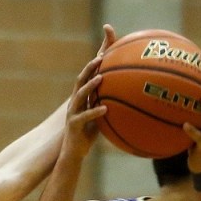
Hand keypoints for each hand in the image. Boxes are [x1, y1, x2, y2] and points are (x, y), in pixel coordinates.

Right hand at [61, 24, 116, 161]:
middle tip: (101, 57)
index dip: (94, 61)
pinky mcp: (73, 125)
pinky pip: (84, 117)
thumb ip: (109, 104)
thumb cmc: (88, 134)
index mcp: (81, 98)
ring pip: (79, 95)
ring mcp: (72, 113)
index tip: (104, 47)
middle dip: (89, 67)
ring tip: (100, 78)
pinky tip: (105, 109)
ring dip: (89, 86)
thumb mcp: (100, 116)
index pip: (87, 75)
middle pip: (80, 79)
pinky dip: (95, 112)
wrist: (73, 153)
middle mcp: (75, 102)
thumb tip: (128, 95)